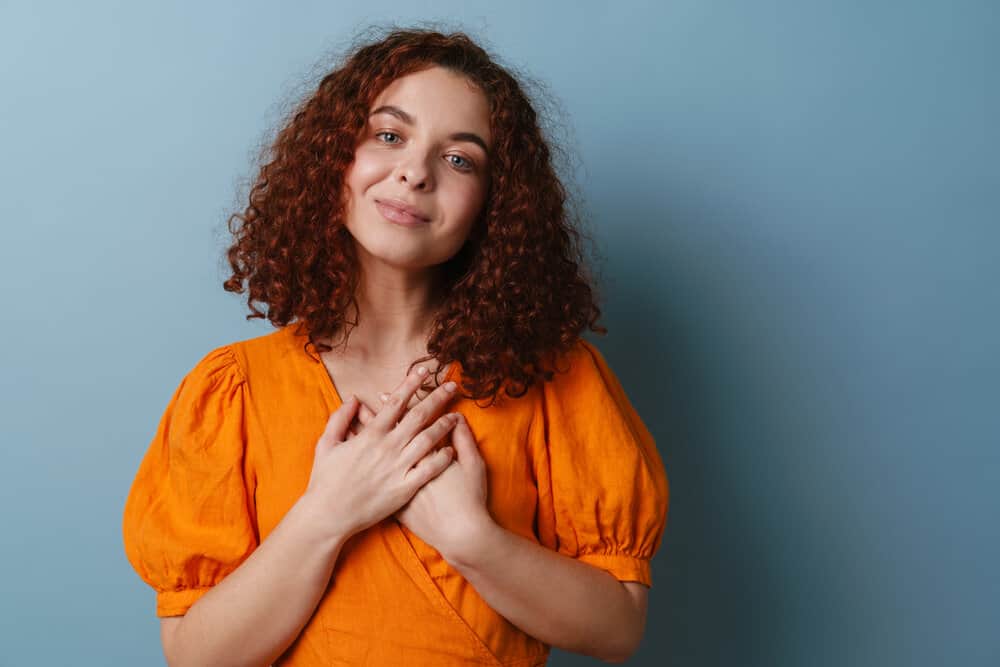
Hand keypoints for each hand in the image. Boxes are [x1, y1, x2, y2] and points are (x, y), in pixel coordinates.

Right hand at [300, 367, 462, 542]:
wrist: (328, 516)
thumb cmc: (324, 481)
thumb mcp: (326, 445)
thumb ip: (340, 419)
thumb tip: (354, 399)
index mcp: (370, 435)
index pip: (396, 402)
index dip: (412, 384)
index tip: (425, 371)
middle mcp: (387, 448)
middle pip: (418, 416)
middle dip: (437, 398)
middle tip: (452, 386)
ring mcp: (397, 468)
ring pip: (428, 440)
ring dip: (444, 425)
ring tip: (456, 415)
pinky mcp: (404, 489)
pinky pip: (429, 470)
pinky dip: (442, 458)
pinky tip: (451, 450)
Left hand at [354, 374, 491, 561]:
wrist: (460, 535)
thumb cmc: (469, 499)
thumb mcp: (474, 465)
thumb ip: (464, 440)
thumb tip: (458, 418)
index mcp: (425, 453)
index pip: (406, 423)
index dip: (396, 407)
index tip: (385, 394)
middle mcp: (406, 466)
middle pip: (387, 436)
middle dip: (375, 417)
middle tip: (365, 405)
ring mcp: (397, 486)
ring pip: (375, 458)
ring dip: (365, 439)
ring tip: (355, 426)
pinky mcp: (394, 503)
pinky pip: (373, 483)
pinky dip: (364, 471)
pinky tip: (355, 461)